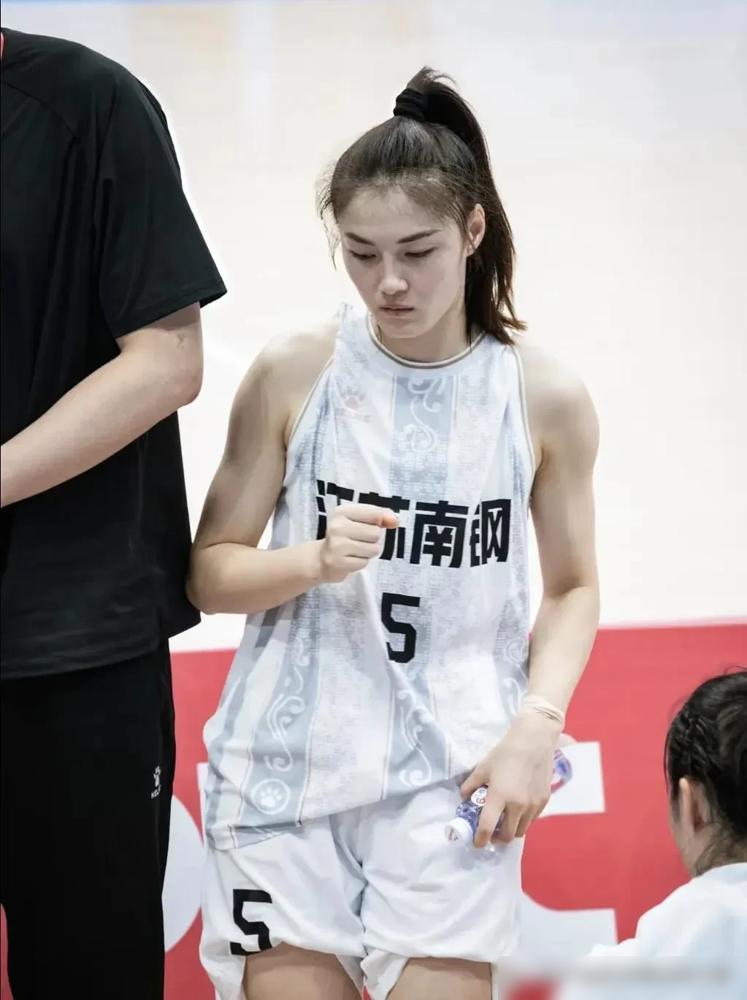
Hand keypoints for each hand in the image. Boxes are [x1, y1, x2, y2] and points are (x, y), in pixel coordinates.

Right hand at [316, 503, 397, 583]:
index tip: (373, 524)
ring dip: (368, 552)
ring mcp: (337, 545)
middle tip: (358, 541)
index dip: (380, 521)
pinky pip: (364, 562)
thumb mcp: (359, 520)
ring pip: (373, 549)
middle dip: (372, 539)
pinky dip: (361, 562)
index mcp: (342, 511)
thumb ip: (380, 516)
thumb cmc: (344, 536)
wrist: (321, 558)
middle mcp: (337, 526)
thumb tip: (395, 521)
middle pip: (376, 533)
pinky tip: (350, 559)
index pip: (375, 514)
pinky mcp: (339, 562)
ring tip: (355, 550)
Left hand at [460, 713, 559, 847]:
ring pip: (521, 830)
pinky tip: (518, 808)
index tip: (477, 843)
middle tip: (491, 831)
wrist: (534, 741)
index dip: (480, 839)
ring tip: (505, 820)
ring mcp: (533, 805)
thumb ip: (472, 784)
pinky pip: (532, 819)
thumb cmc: (506, 752)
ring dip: (511, 830)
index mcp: (499, 797)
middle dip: (497, 838)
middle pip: (507, 836)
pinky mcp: (544, 801)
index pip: (487, 827)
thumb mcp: (483, 767)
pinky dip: (523, 820)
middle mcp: (518, 806)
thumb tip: (464, 797)